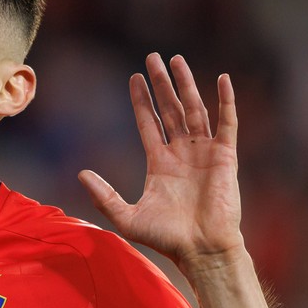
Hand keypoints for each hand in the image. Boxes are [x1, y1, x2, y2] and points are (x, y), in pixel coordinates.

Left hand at [78, 53, 243, 269]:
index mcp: (160, 163)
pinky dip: (226, 102)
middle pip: (169, 110)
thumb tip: (81, 174)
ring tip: (176, 60)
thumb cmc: (167, 238)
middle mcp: (182, 153)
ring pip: (194, 110)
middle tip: (153, 58)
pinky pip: (227, 123)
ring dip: (186, 85)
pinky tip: (221, 79)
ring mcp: (204, 153)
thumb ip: (104, 196)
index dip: (140, 101)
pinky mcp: (225, 157)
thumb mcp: (127, 217)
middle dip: (161, 84)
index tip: (134, 78)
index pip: (148, 123)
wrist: (201, 249)